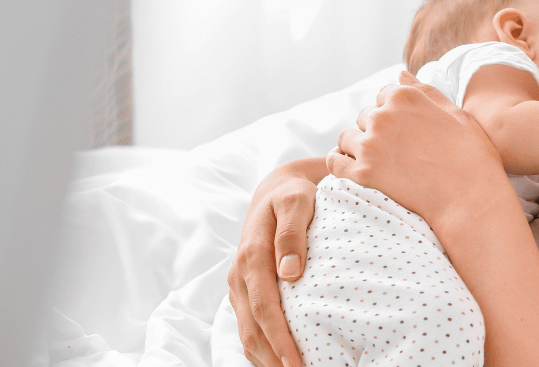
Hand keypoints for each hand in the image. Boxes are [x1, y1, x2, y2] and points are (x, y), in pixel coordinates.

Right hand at [227, 161, 321, 366]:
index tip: (298, 363)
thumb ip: (292, 233)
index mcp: (251, 256)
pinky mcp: (245, 291)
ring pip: (247, 333)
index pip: (265, 309)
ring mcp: (240, 286)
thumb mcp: (297, 201)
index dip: (280, 340)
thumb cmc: (293, 194)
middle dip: (274, 359)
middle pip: (253, 329)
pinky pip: (249, 326)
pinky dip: (262, 348)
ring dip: (266, 358)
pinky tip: (280, 361)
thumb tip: (289, 272)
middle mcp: (240, 276)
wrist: (278, 189)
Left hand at [328, 71, 513, 232]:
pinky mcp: (363, 173)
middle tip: (396, 151)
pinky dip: (339, 165)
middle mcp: (383, 116)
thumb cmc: (471, 155)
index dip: (393, 112)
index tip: (404, 130)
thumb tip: (399, 75)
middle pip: (365, 116)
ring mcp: (371, 144)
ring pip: (347, 138)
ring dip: (357, 147)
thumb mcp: (455, 113)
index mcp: (405, 97)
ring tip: (378, 162)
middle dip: (375, 130)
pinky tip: (353, 171)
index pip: (383, 95)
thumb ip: (424, 91)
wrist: (470, 198)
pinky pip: (335, 163)